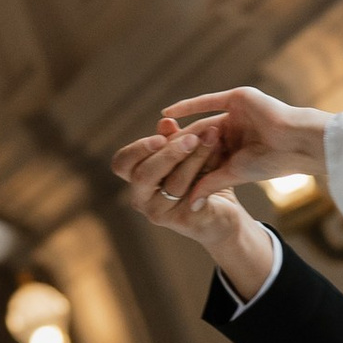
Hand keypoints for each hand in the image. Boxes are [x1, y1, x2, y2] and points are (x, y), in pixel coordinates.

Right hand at [110, 96, 316, 301]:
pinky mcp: (185, 221)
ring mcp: (161, 213)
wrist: (221, 213)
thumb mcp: (183, 157)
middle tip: (192, 137)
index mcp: (135, 179)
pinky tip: (221, 157)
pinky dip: (208, 172)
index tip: (160, 137)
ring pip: (174, 183)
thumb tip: (166, 121)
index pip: (121, 163)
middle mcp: (141, 199)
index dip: (137, 149)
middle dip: (170, 153)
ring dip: (195, 158)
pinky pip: (194, 194)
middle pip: (144, 175)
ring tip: (213, 138)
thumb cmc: (197, 179)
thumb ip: (172, 140)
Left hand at [150, 87, 330, 182]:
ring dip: (180, 130)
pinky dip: (187, 107)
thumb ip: (211, 183)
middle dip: (178, 147)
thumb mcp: (235, 173)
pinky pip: (206, 102)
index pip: (204, 155)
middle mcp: (234, 128)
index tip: (164, 173)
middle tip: (153, 155)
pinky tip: (167, 114)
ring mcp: (235, 112)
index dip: (185, 162)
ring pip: (200, 121)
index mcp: (237, 147)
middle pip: (199, 137)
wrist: (295, 142)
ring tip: (157, 138)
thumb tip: (190, 205)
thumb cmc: (272, 161)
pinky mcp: (237, 98)